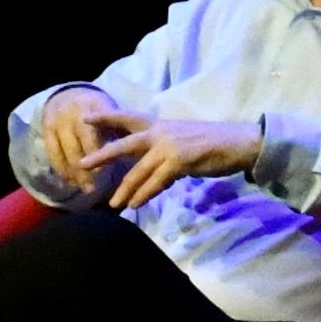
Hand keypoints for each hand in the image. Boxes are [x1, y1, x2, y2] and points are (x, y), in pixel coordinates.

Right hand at [37, 87, 119, 190]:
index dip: (97, 154)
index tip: (104, 173)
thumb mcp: (112, 112)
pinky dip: (61, 169)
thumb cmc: (99, 108)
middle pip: (77, 146)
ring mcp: (58, 121)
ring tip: (84, 189)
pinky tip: (71, 181)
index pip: (95, 134)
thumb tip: (134, 156)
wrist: (69, 93)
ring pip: (64, 152)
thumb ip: (120, 130)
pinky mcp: (46, 129)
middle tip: (93, 189)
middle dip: (84, 170)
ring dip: (73, 174)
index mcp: (94, 108)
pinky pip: (52, 153)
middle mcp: (73, 114)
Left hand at [78, 112, 264, 211]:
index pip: (128, 118)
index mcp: (161, 126)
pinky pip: (156, 182)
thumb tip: (152, 176)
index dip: (106, 117)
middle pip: (125, 144)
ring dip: (125, 189)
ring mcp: (170, 147)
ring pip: (139, 170)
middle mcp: (161, 133)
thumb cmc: (214, 143)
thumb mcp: (183, 143)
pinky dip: (145, 194)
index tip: (84, 117)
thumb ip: (163, 155)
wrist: (238, 143)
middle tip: (82, 164)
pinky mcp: (180, 161)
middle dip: (102, 154)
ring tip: (113, 203)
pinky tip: (136, 204)